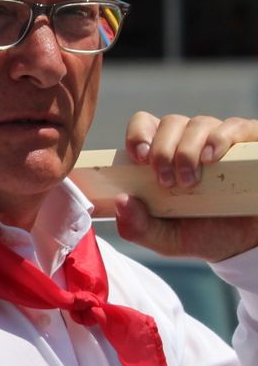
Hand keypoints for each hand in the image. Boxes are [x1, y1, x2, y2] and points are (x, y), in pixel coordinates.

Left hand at [118, 112, 257, 260]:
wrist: (244, 243)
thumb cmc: (201, 234)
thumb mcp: (165, 238)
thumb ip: (137, 227)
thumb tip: (121, 201)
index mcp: (163, 156)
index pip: (144, 125)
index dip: (137, 135)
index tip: (139, 159)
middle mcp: (190, 141)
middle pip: (170, 123)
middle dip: (162, 151)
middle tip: (166, 182)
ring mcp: (219, 140)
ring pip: (198, 123)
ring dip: (187, 150)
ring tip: (190, 182)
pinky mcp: (248, 142)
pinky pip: (234, 126)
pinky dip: (220, 138)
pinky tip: (211, 158)